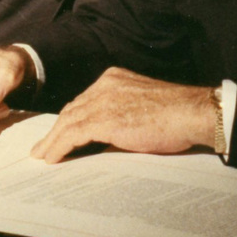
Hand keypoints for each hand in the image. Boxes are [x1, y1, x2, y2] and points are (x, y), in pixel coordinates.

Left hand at [31, 67, 215, 163]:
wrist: (192, 113)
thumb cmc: (177, 114)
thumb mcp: (143, 106)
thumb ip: (122, 114)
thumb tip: (108, 137)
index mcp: (114, 78)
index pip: (84, 101)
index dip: (69, 119)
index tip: (59, 133)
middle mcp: (105, 84)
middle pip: (72, 110)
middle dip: (56, 130)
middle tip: (44, 147)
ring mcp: (104, 100)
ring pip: (68, 122)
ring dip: (52, 141)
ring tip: (43, 156)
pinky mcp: (104, 119)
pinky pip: (73, 134)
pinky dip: (59, 147)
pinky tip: (52, 158)